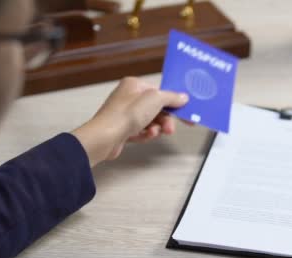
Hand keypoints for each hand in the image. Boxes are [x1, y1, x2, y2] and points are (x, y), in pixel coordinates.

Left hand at [72, 77, 188, 166]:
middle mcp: (129, 98)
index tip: (186, 111)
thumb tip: (182, 97)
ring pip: (150, 121)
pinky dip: (146, 134)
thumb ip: (171, 97)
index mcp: (135, 85)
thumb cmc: (124, 115)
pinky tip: (146, 135)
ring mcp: (125, 114)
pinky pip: (141, 131)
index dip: (174, 102)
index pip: (160, 92)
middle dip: (165, 119)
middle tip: (171, 128)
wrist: (105, 137)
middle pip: (157, 108)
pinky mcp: (123, 130)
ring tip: (157, 133)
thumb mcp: (155, 100)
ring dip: (157, 128)